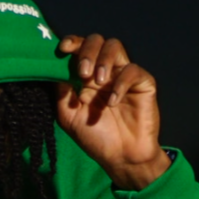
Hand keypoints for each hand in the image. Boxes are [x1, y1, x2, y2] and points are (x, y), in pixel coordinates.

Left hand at [55, 34, 169, 189]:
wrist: (121, 157)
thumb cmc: (95, 137)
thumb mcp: (69, 116)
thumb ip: (62, 92)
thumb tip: (54, 68)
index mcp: (85, 76)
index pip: (78, 49)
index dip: (72, 43)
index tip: (63, 48)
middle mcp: (104, 71)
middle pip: (97, 41)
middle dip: (87, 51)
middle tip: (83, 73)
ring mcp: (123, 75)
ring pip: (115, 46)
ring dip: (103, 59)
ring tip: (98, 82)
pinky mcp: (143, 82)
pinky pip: (132, 70)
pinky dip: (120, 83)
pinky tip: (112, 101)